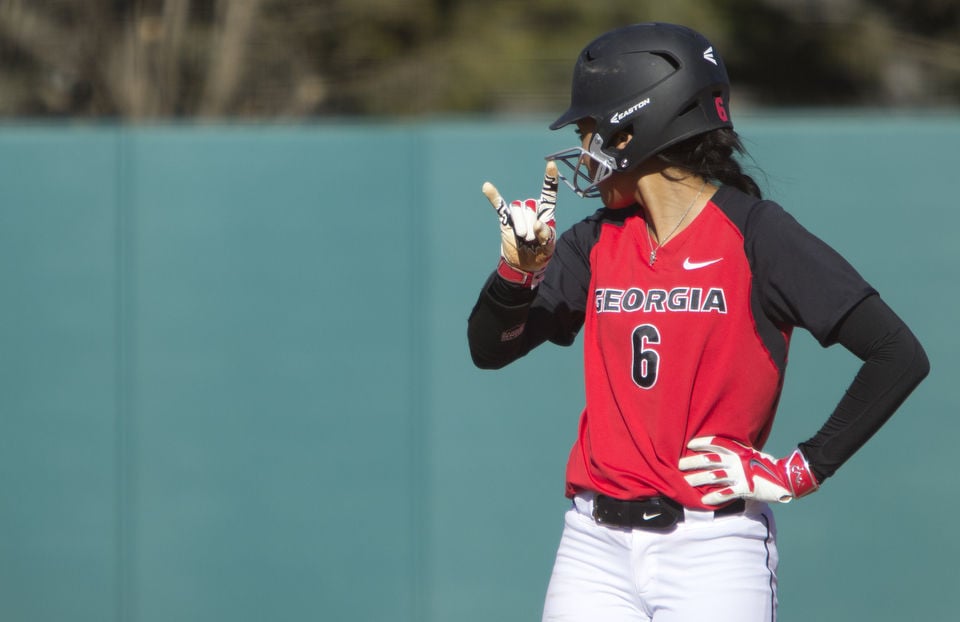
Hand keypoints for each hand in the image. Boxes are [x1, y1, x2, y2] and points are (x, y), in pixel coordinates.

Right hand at [482, 161, 557, 287]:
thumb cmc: (540, 253)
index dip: (550, 179)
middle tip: (533, 240)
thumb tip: (537, 224)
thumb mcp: (549, 247)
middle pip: (531, 206)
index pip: (549, 193)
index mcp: (545, 212)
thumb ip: (546, 235)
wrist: (523, 264)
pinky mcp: (506, 219)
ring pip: (518, 210)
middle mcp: (531, 209)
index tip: (551, 164)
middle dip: (531, 225)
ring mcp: (517, 214)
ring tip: (523, 238)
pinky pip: (499, 206)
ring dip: (521, 225)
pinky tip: (487, 187)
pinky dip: (493, 197)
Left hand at [678, 436, 818, 504]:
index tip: (689, 444)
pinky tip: (703, 500)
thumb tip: (720, 456)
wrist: (786, 479)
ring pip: (714, 476)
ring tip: (686, 481)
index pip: (717, 443)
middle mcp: (737, 461)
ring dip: (698, 479)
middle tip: (680, 464)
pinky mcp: (746, 489)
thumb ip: (736, 455)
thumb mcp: (750, 455)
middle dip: (693, 462)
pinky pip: (726, 493)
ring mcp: (741, 475)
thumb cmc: (766, 467)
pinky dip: (714, 496)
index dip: (703, 443)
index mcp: (739, 451)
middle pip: (710, 460)